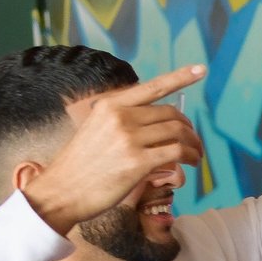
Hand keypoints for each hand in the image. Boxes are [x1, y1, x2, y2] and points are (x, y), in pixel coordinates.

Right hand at [19, 63, 206, 233]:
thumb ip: (122, 121)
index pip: (152, 86)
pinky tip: (192, 162)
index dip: (180, 77)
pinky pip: (177, 152)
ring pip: (178, 132)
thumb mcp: (96, 129)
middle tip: (194, 142)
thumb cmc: (81, 165)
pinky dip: (191, 156)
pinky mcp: (138, 162)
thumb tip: (157, 122)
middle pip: (171, 114)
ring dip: (194, 144)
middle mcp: (120, 117)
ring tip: (196, 155)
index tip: (200, 69)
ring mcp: (129, 139)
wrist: (61, 191)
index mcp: (109, 105)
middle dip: (189, 128)